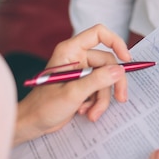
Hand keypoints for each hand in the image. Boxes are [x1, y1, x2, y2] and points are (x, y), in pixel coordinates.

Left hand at [13, 24, 131, 145]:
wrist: (31, 124)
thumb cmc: (43, 106)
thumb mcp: (73, 93)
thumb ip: (97, 80)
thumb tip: (119, 71)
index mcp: (71, 51)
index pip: (99, 34)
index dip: (116, 42)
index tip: (126, 59)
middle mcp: (77, 58)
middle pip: (108, 62)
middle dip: (112, 84)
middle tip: (121, 98)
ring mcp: (81, 72)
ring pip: (106, 79)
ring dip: (102, 99)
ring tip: (92, 113)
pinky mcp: (83, 85)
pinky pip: (100, 90)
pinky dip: (97, 103)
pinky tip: (86, 112)